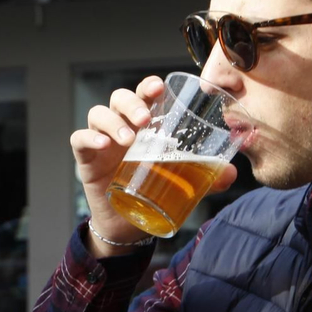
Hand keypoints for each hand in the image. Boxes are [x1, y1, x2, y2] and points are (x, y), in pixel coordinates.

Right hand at [68, 76, 236, 254]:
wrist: (127, 224)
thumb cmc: (152, 192)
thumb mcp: (181, 183)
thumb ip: (205, 176)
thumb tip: (231, 173)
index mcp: (145, 126)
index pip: (145, 95)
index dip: (149, 86)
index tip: (159, 88)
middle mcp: (122, 126)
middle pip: (119, 98)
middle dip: (132, 102)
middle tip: (145, 118)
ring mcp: (101, 141)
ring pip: (98, 114)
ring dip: (112, 121)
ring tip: (128, 138)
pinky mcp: (86, 158)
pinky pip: (79, 139)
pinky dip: (89, 137)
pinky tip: (102, 144)